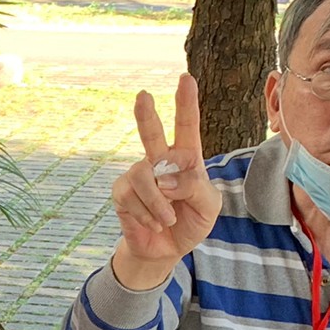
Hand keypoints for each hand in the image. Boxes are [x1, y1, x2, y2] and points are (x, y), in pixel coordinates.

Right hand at [109, 75, 221, 288]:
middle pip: (151, 134)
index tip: (186, 79)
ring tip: (168, 220)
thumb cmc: (191, 222)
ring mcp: (138, 175)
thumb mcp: (208, 206)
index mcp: (186, 159)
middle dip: (146, 115)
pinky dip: (147, 214)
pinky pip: (132, 197)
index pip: (187, 126)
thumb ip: (194, 186)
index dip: (186, 103)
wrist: (166, 249)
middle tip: (143, 95)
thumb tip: (165, 177)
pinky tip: (154, 223)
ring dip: (160, 203)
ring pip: (145, 177)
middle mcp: (159, 161)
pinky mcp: (122, 192)